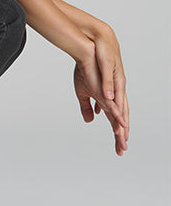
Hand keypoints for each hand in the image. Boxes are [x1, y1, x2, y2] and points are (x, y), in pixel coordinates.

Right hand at [73, 31, 128, 155]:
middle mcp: (113, 99)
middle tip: (122, 151)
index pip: (113, 122)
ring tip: (123, 141)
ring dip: (121, 130)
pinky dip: (118, 115)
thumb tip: (91, 120)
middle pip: (120, 123)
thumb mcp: (83, 93)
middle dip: (121, 138)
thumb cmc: (85, 70)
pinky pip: (114, 105)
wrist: (86, 54)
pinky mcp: (107, 90)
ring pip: (119, 116)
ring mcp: (111, 95)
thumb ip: (87, 107)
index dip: (115, 135)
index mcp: (107, 101)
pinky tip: (121, 124)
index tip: (117, 147)